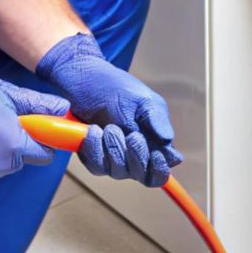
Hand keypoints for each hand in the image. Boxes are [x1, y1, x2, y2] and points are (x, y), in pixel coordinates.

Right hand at [0, 78, 69, 190]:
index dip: (44, 141)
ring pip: (6, 165)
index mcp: (16, 145)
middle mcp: (5, 166)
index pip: (47, 153)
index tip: (38, 131)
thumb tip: (63, 108)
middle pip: (26, 159)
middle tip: (2, 125)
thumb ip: (36, 103)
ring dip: (0, 152)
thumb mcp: (3, 93)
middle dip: (20, 144)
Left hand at [36, 33, 182, 187]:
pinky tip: (93, 130)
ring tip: (109, 127)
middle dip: (136, 156)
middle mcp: (134, 156)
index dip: (159, 169)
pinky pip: (96, 165)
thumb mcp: (141, 99)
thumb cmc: (116, 87)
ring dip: (114, 149)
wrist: (83, 78)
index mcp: (154, 143)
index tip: (155, 153)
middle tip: (132, 134)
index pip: (160, 173)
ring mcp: (113, 158)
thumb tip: (168, 140)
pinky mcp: (93, 156)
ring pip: (117, 171)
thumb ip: (155, 119)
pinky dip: (95, 149)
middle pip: (140, 175)